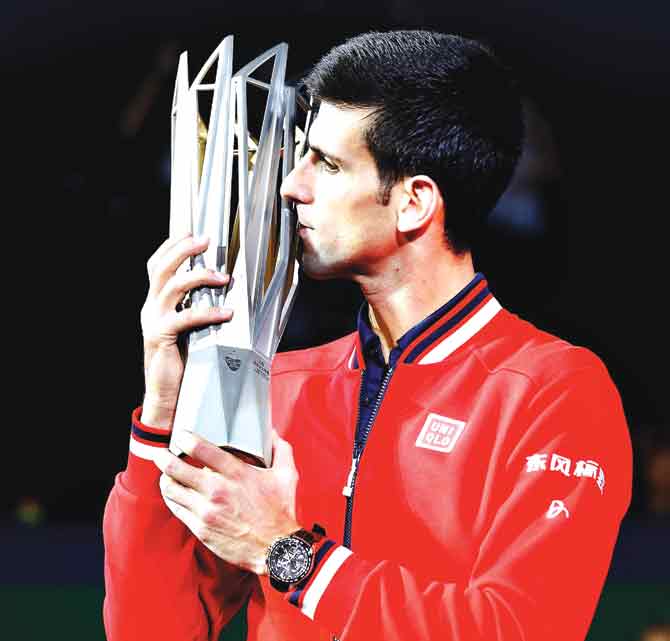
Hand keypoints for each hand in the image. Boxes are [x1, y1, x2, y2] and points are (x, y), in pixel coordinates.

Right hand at [140, 234, 231, 427]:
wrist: (168, 395)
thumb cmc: (185, 360)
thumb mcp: (191, 328)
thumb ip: (199, 307)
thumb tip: (227, 288)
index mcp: (156, 302)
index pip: (157, 265)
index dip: (172, 246)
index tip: (191, 231)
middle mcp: (151, 307)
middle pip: (161, 269)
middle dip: (183, 249)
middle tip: (206, 239)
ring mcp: (153, 321)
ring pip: (172, 287)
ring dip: (199, 277)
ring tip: (223, 277)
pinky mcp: (160, 337)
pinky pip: (185, 318)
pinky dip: (208, 313)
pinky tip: (226, 313)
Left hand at [153, 429, 300, 574]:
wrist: (276, 549)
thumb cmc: (280, 511)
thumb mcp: (286, 475)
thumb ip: (280, 450)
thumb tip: (272, 434)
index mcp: (236, 472)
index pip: (200, 448)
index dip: (185, 438)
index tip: (181, 435)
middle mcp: (217, 490)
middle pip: (175, 468)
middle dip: (163, 457)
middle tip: (161, 453)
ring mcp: (206, 511)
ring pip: (171, 489)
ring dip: (165, 478)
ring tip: (166, 473)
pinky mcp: (200, 528)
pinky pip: (176, 508)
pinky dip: (172, 498)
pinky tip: (175, 493)